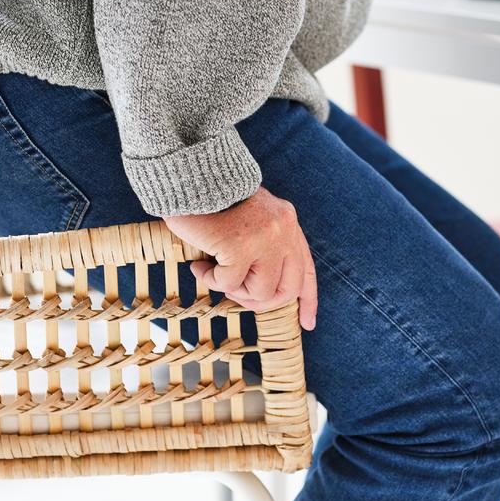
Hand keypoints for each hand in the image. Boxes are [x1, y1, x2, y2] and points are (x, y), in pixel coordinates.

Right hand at [163, 187, 317, 330]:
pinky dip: (210, 279)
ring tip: (213, 271)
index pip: (306, 270)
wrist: (191, 177)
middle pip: (286, 290)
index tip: (307, 323)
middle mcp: (283, 230)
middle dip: (259, 301)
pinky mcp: (240, 246)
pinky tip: (198, 266)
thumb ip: (266, 249)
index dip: (308, 300)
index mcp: (288, 223)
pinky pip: (228, 283)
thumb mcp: (251, 223)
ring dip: (232, 289)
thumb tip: (265, 295)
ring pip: (259, 292)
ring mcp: (264, 238)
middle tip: (234, 293)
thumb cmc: (214, 204)